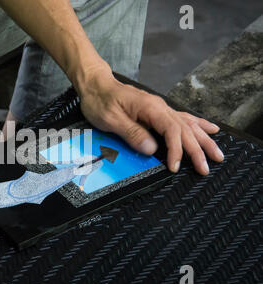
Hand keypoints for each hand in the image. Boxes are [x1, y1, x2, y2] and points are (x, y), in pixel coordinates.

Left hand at [76, 64, 223, 174]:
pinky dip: (198, 125)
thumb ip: (131, 133)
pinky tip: (211, 129)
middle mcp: (159, 107)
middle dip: (197, 150)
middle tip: (206, 168)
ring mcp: (160, 108)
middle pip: (185, 129)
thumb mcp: (110, 119)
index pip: (172, 130)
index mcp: (150, 108)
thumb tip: (152, 149)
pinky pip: (182, 119)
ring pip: (187, 124)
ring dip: (203, 140)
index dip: (177, 150)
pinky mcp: (157, 111)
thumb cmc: (100, 100)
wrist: (96, 84)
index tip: (175, 166)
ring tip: (217, 154)